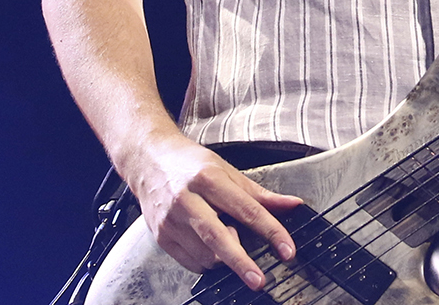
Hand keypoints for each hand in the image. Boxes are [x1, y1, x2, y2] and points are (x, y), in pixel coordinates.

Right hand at [125, 131, 303, 287]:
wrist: (147, 159)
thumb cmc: (187, 163)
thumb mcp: (227, 170)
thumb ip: (260, 193)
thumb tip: (291, 205)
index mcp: (208, 178)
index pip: (247, 209)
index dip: (271, 231)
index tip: (286, 249)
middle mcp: (187, 199)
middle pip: (218, 237)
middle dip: (241, 262)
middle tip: (259, 279)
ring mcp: (171, 220)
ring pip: (205, 254)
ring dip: (225, 258)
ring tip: (229, 239)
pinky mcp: (161, 236)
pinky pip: (191, 262)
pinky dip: (207, 261)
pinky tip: (211, 248)